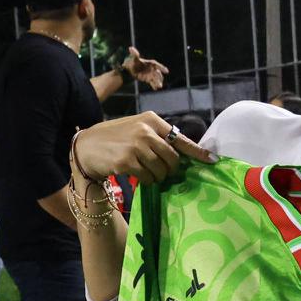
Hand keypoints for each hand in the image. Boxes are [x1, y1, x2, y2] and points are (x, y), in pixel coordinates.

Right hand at [73, 112, 215, 185]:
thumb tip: (185, 153)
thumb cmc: (117, 138)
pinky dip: (146, 180)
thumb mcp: (138, 129)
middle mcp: (145, 130)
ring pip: (162, 170)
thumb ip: (159, 137)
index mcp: (152, 120)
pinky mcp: (127, 161)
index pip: (180, 138)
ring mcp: (136, 145)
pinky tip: (137, 175)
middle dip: (171, 169)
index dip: (198, 152)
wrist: (87, 146)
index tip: (213, 160)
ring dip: (158, 176)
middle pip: (173, 159)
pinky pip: (148, 178)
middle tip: (163, 172)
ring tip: (146, 172)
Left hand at [123, 46, 170, 90]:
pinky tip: (155, 88)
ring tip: (159, 86)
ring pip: (156, 79)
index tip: (166, 71)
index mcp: (150, 63)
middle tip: (159, 80)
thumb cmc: (131, 62)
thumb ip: (134, 54)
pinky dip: (154, 85)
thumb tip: (131, 48)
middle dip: (159, 77)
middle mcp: (151, 69)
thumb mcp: (133, 58)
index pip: (157, 65)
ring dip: (158, 82)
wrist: (128, 69)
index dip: (162, 68)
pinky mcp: (148, 79)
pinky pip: (152, 82)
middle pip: (157, 73)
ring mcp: (150, 74)